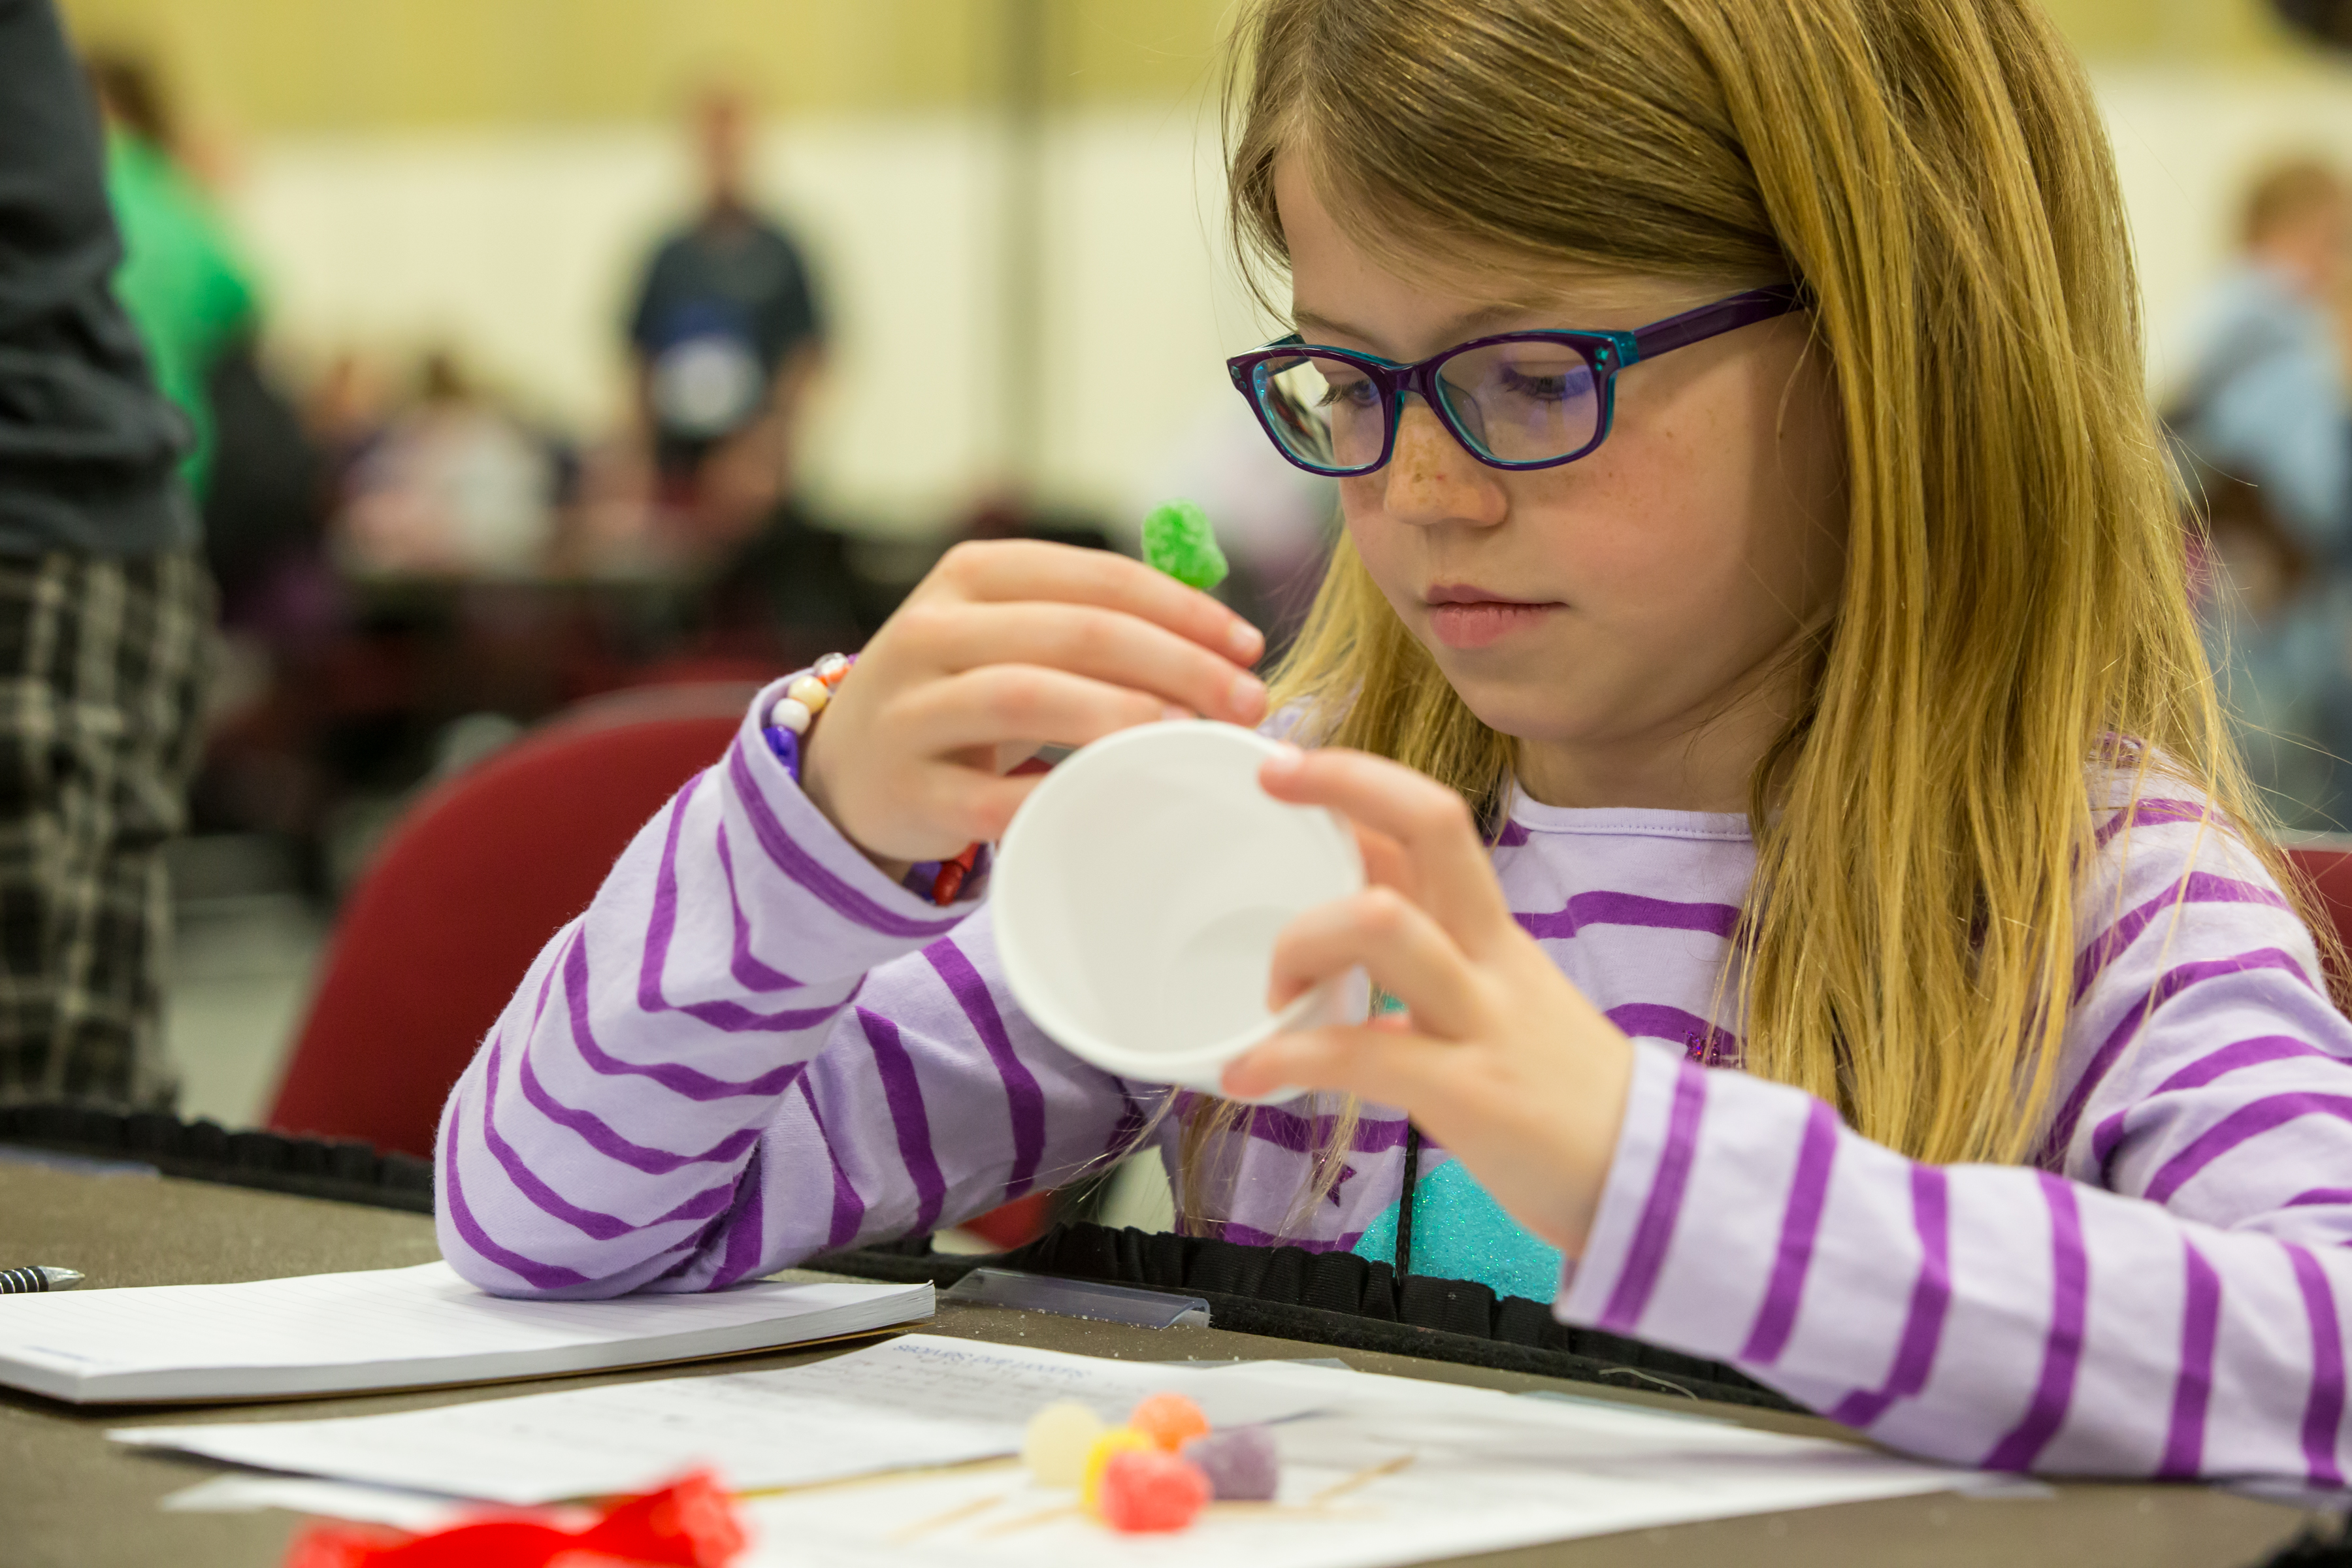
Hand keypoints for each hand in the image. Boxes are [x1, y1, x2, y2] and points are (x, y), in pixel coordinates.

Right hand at [800, 539, 1266, 870]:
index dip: (1183, 608)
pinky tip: (1116, 801)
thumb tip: (1225, 638)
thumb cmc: (963, 696)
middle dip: (1177, 664)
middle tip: (1247, 702)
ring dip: (1122, 717)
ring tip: (1190, 737)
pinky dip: (1059, 797)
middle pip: (1076, 632)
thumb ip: (1098, 620)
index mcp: (971, 576)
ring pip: (1027, 697)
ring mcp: (912, 709)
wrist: (847, 770)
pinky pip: (993, 797)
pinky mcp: (908, 790)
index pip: (1096, 577)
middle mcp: (933, 630)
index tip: (1248, 647)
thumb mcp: (1011, 635)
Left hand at [1222, 746, 1634, 1256]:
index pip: (1431, 823)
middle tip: (1270, 786)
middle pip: (1432, 825)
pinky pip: (1363, 1053)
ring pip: (1385, 923)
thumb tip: (1353, 933)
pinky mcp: (1469, 1090)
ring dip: (1301, 940)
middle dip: (1344, 784)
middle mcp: (1489, 955)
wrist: (1653, 1179)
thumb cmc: (1563, 1094)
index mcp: (1492, 932)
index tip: (1287, 766)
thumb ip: (1434, 963)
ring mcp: (1482, 1017)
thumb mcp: (1502, 1002)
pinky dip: (1289, 1059)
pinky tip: (1247, 1076)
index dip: (1359, 781)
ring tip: (1270, 995)